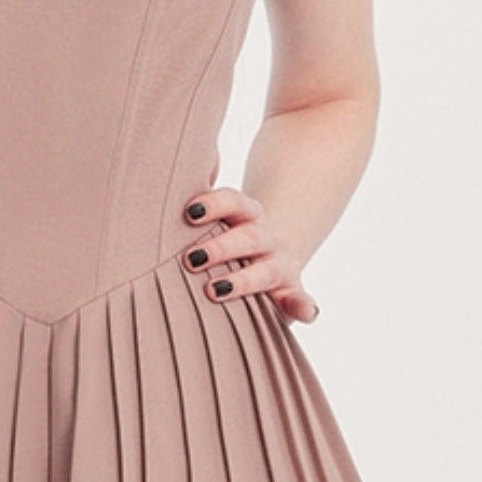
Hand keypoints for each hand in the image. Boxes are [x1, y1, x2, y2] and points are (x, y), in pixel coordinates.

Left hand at [181, 186, 318, 323]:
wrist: (270, 261)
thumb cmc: (226, 241)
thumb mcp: (215, 221)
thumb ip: (197, 205)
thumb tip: (175, 169)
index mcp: (247, 214)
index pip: (233, 202)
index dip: (214, 205)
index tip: (190, 213)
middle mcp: (266, 237)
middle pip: (248, 236)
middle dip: (220, 247)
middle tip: (190, 259)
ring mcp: (281, 265)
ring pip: (267, 271)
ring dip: (242, 280)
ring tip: (214, 290)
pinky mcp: (292, 294)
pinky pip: (301, 300)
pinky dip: (304, 305)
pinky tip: (306, 312)